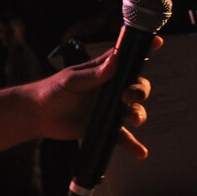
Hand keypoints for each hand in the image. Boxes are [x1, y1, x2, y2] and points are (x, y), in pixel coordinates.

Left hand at [35, 35, 162, 157]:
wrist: (39, 116)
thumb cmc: (53, 91)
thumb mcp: (72, 80)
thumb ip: (94, 73)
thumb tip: (115, 60)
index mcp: (103, 71)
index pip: (126, 57)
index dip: (143, 50)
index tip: (157, 42)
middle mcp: (110, 89)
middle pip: (136, 86)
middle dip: (140, 90)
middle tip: (129, 97)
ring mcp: (109, 108)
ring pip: (134, 110)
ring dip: (139, 114)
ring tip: (133, 120)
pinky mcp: (104, 127)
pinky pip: (122, 136)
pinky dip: (132, 143)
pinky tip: (141, 152)